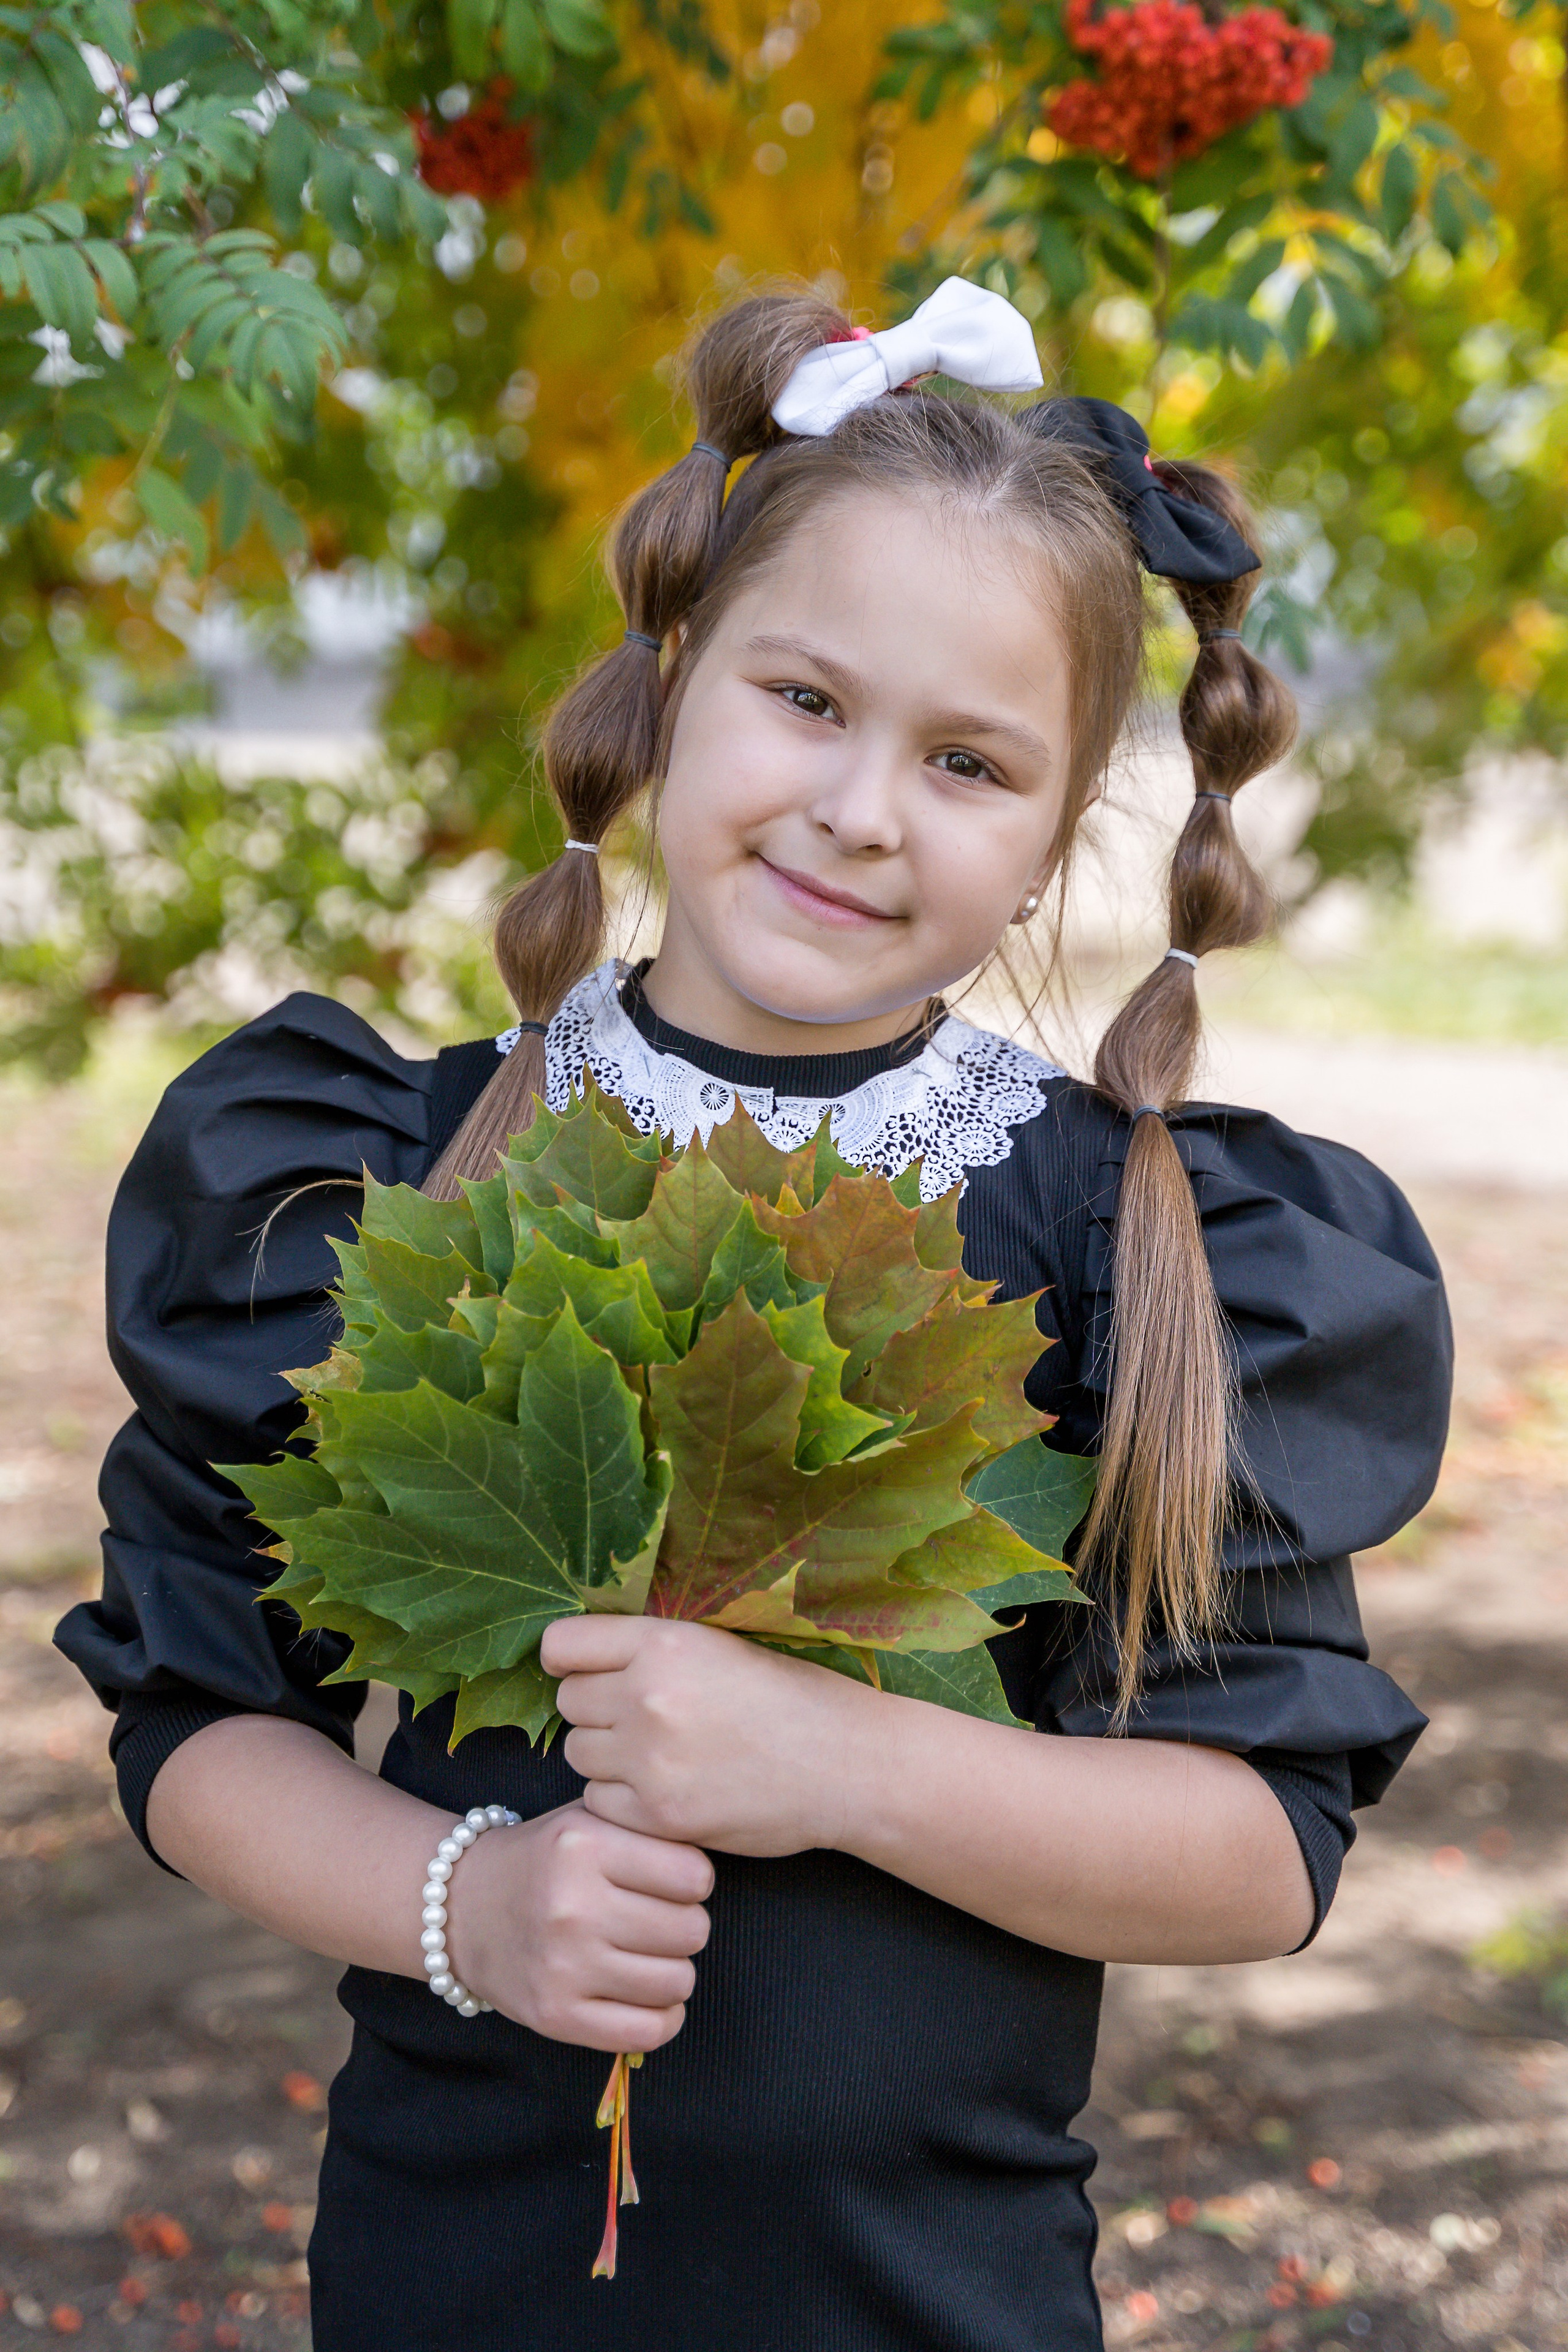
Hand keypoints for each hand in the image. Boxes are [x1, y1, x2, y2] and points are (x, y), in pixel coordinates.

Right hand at [442, 1798, 712, 2052]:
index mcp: (584, 1846)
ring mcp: (562, 1966)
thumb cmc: (545, 1859)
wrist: (462, 1909)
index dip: (694, 1878)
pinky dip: (661, 2016)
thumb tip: (716, 1848)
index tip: (673, 1880)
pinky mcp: (556, 2015)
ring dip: (674, 1970)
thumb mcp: (588, 1818)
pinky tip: (644, 1994)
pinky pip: (648, 2031)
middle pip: (691, 1930)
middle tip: (657, 1918)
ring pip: (677, 1981)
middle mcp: (572, 1907)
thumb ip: (646, 1826)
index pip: (695, 1875)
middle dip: (685, 1924)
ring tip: (647, 1953)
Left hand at [542, 1616, 878, 1856]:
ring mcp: (651, 1759)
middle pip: (568, 1702)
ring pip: (579, 1753)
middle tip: (639, 1718)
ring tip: (658, 1754)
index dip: (569, 1659)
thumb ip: (655, 1647)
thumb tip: (587, 1656)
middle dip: (595, 1709)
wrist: (847, 1765)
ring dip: (607, 1755)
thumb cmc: (792, 1698)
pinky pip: (599, 1801)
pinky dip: (622, 1799)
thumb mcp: (722, 1645)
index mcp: (665, 1643)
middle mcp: (648, 1696)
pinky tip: (666, 1788)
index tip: (585, 1670)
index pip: (562, 1645)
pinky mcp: (659, 1814)